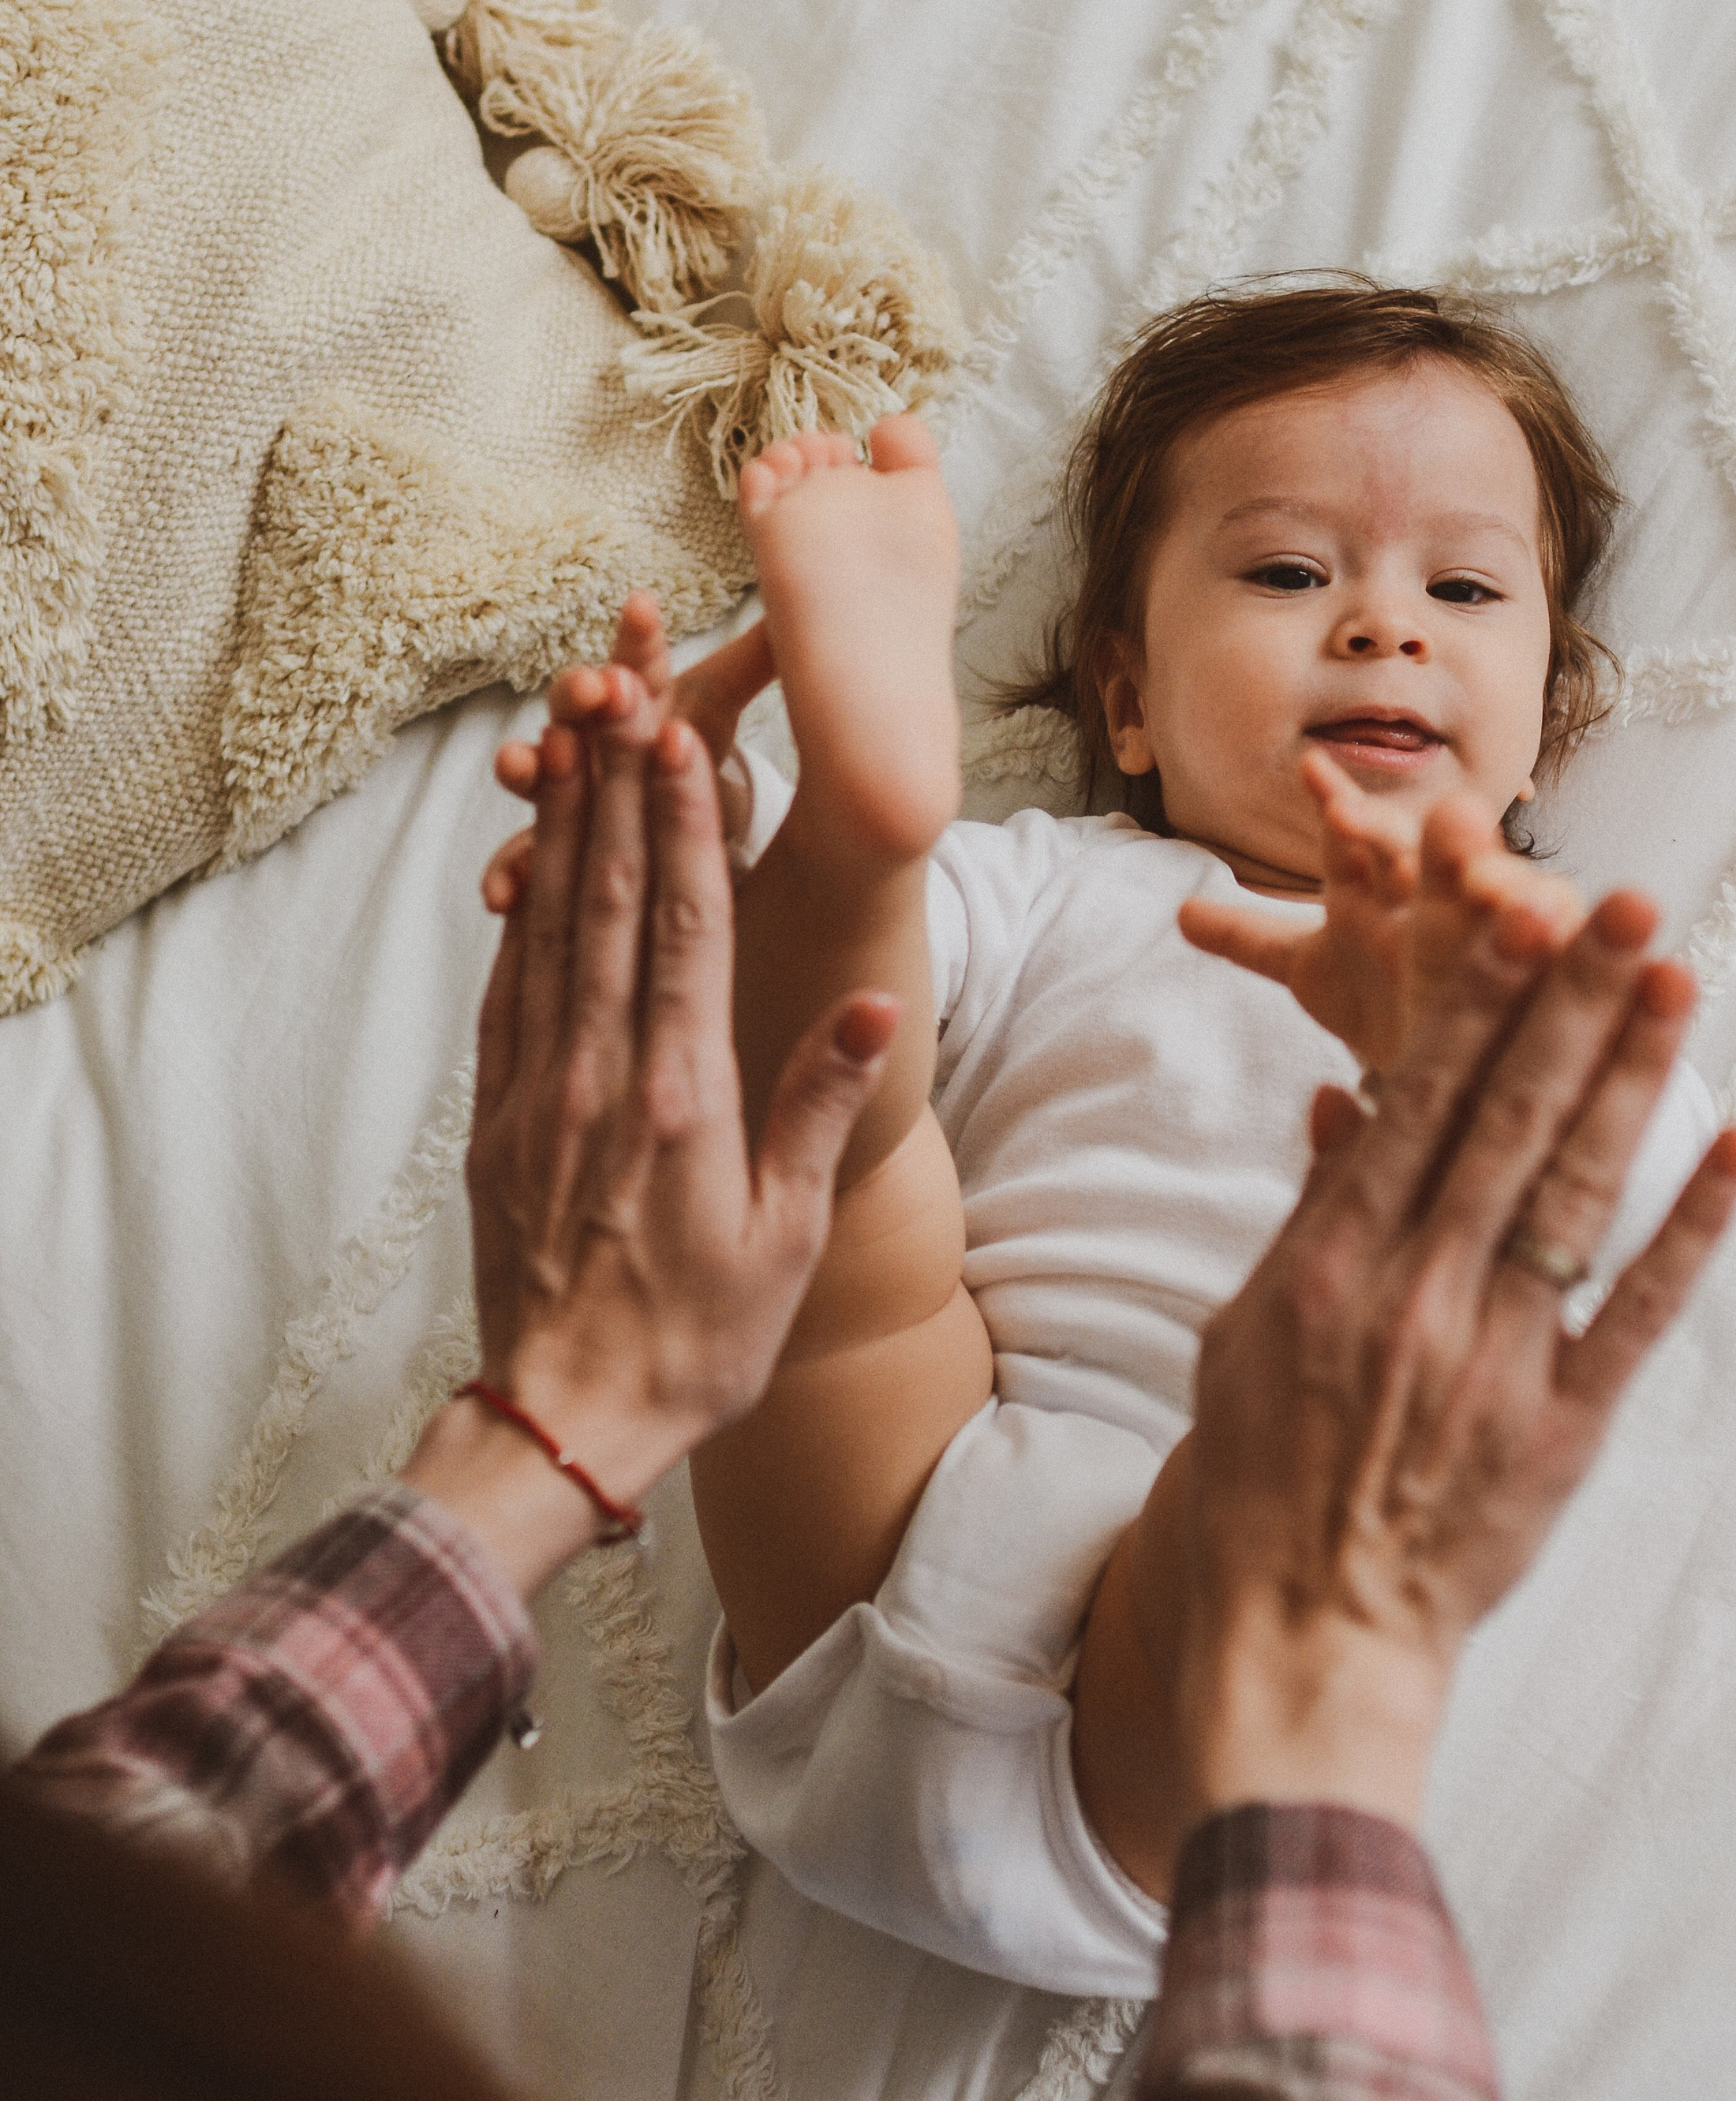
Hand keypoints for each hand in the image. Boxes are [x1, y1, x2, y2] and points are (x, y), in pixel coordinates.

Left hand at [402, 698, 896, 1596]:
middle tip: (619, 682)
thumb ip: (816, 1111)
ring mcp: (537, 1093)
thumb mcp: (785, 1237)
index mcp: (681, 1102)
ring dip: (562, 825)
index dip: (683, 824)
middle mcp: (601, 1078)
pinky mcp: (498, 1119)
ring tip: (571, 733)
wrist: (566, 1419)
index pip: (684, 930)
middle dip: (615, 783)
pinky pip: (508, 991)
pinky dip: (521, 913)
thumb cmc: (697, 1339)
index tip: (683, 732)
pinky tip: (529, 857)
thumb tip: (870, 1007)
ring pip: (548, 929)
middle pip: (606, 901)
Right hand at [487, 592, 776, 906]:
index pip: (639, 659)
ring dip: (528, 768)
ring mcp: (563, 791)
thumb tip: (806, 591)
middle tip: (595, 686)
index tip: (646, 606)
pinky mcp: (550, 852)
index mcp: (635, 699)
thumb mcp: (720, 706)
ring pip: (539, 779)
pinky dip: (509, 874)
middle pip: (579, 709)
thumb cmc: (683, 750)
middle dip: (580, 695)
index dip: (640, 636)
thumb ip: (755, 658)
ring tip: (518, 765)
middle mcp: (590, 737)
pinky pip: (524, 863)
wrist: (654, 817)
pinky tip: (504, 893)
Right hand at [1174, 810, 1735, 1831]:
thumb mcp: (1243, 1334)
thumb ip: (1305, 1217)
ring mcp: (1494, 1362)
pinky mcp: (1561, 1430)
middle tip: (1624, 902)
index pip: (1414, 1103)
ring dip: (1631, 1079)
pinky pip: (1636, 1314)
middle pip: (1506, 1122)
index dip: (1473, 1002)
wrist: (1303, 1631)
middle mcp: (1413, 1298)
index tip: (1516, 913)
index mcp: (1325, 1268)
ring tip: (1676, 980)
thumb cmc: (1258, 1479)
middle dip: (1567, 1003)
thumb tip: (1340, 1104)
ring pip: (1576, 1193)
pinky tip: (1734, 1145)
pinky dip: (1689, 1230)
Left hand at [1176, 746, 1583, 1071]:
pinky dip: (1547, 919)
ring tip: (1469, 857)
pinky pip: (1557, 931)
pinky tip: (1537, 914)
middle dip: (1399, 826)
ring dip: (1480, 862)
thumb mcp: (1311, 971)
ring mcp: (1491, 920)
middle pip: (1419, 852)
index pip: (1352, 833)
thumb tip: (1180, 912)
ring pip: (1490, 882)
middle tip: (1375, 815)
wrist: (1446, 1064)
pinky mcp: (1545, 955)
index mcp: (1377, 885)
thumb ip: (1250, 937)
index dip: (1334, 806)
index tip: (1311, 771)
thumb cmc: (1384, 1001)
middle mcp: (1432, 891)